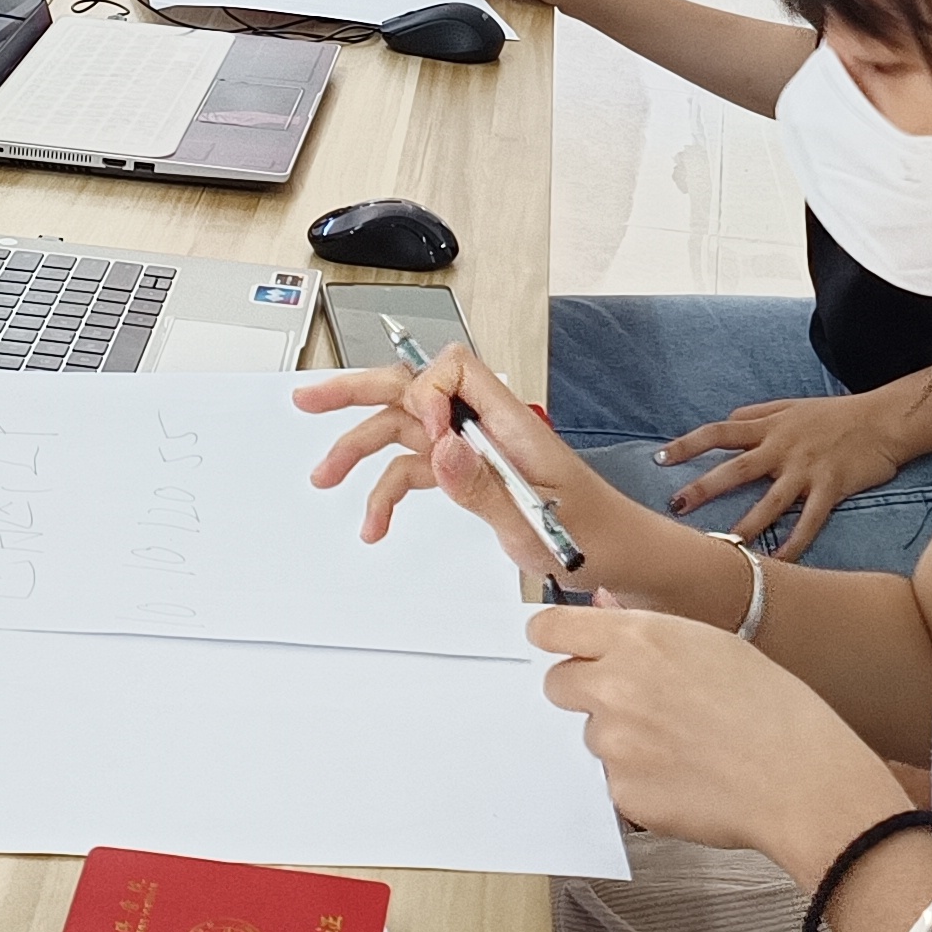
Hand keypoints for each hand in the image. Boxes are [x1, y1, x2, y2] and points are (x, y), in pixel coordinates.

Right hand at [294, 343, 604, 580]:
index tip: (424, 436)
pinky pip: (417, 469)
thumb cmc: (595, 536)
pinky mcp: (470, 474)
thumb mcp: (535, 521)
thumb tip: (440, 445)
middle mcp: (489, 428)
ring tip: (325, 476)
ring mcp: (476, 450)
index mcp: (513, 424)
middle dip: (359, 392)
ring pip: (406, 430)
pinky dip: (388, 493)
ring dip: (361, 448)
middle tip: (310, 399)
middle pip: (415, 389)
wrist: (621, 559)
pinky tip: (374, 522)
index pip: (456, 372)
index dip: (426, 392)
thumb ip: (483, 485)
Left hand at [530, 604, 897, 862]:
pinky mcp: (620, 793)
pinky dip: (640, 780)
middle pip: (557, 683)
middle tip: (635, 703)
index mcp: (637, 638)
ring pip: (591, 735)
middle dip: (584, 690)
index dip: (554, 637)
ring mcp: (613, 744)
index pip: (550, 628)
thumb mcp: (714, 644)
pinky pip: (613, 780)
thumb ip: (645, 631)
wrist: (801, 780)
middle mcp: (614, 687)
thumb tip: (602, 613)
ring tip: (682, 744)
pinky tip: (686, 776)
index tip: (559, 645)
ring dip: (620, 738)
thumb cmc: (773, 708)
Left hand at [662, 391, 920, 561]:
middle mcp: (782, 447)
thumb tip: (726, 419)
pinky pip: (809, 520)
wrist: (884, 419)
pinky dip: (795, 542)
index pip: (719, 432)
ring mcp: (806, 469)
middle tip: (675, 507)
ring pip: (769, 500)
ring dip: (745, 524)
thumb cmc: (835, 414)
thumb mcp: (791, 405)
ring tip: (723, 546)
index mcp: (769, 427)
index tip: (659, 459)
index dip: (688, 445)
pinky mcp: (831, 487)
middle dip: (703, 488)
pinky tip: (780, 562)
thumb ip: (758, 414)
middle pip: (735, 468)